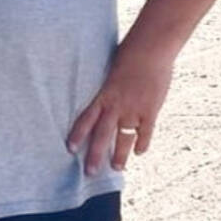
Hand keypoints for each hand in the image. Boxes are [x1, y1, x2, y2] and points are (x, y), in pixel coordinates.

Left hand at [66, 47, 173, 175]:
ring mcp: (134, 109)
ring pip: (124, 138)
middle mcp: (116, 105)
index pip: (86, 119)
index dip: (78, 135)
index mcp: (103, 95)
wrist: (150, 48)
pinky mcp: (151, 109)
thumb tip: (102, 94)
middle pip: (103, 136)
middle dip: (96, 155)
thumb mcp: (111, 70)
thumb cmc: (129, 53)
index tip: (69, 149)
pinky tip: (140, 153)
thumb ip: (107, 86)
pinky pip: (145, 132)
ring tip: (116, 168)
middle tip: (89, 173)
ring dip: (120, 155)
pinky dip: (143, 143)